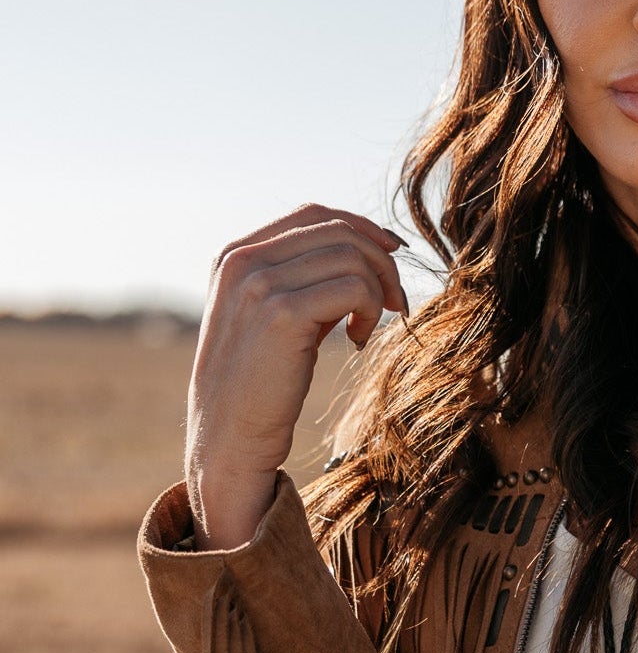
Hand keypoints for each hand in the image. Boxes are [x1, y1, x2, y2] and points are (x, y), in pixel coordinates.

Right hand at [185, 202, 408, 548]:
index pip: (313, 214)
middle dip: (381, 262)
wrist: (228, 438)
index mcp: (236, 255)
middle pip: (339, 230)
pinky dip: (370, 312)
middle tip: (393, 303)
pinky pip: (354, 288)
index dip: (361, 228)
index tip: (392, 255)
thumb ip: (300, 280)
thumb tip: (365, 251)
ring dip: (378, 291)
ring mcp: (259, 284)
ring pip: (353, 257)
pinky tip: (358, 342)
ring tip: (367, 329)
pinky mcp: (282, 313)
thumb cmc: (257, 385)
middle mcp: (243, 261)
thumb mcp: (269, 318)